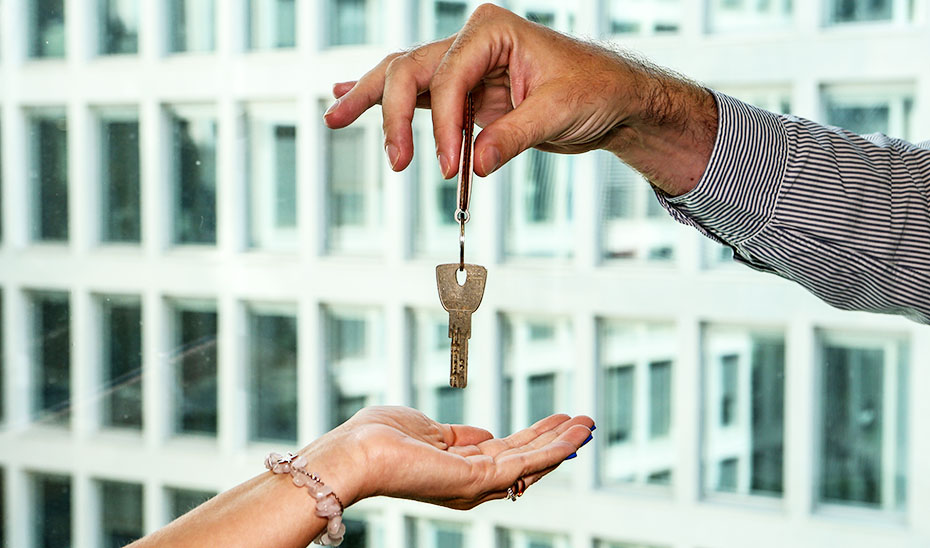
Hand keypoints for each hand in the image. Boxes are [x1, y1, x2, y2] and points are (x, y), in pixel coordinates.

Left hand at [301, 406, 593, 509]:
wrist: (356, 453)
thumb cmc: (376, 439)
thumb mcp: (426, 430)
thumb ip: (457, 436)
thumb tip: (484, 434)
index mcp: (457, 467)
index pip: (504, 454)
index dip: (533, 439)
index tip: (556, 422)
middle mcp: (470, 481)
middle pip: (523, 460)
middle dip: (555, 441)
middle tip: (584, 422)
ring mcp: (476, 483)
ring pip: (531, 462)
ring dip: (562, 442)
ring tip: (589, 424)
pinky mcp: (479, 479)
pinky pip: (526, 463)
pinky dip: (554, 448)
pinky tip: (574, 434)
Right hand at [322, 3, 714, 195]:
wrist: (612, 100)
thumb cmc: (595, 91)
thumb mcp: (559, 113)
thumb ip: (514, 135)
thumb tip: (474, 165)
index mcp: (492, 30)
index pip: (448, 76)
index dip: (442, 124)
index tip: (446, 166)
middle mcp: (471, 41)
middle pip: (410, 69)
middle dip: (394, 114)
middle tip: (397, 160)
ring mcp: (464, 65)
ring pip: (404, 78)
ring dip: (370, 99)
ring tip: (335, 116)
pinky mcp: (465, 91)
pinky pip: (418, 94)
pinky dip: (387, 102)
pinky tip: (349, 98)